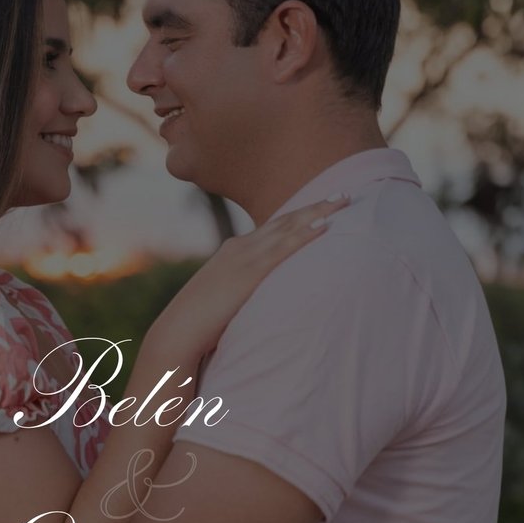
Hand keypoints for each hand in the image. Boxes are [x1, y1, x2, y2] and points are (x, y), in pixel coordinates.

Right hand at [146, 195, 349, 361]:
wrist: (179, 329)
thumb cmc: (200, 321)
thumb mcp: (224, 298)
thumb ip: (243, 292)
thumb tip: (256, 299)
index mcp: (235, 252)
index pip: (273, 227)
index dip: (299, 215)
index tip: (322, 206)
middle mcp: (241, 247)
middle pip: (285, 220)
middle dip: (316, 205)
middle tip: (344, 194)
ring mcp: (246, 257)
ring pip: (288, 228)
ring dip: (317, 212)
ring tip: (344, 200)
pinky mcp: (251, 272)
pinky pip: (284, 248)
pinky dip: (305, 234)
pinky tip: (325, 225)